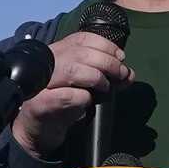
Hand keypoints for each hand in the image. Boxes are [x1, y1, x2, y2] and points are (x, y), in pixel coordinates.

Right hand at [9, 32, 131, 157]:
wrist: (39, 129)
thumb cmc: (63, 103)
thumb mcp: (85, 84)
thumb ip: (106, 76)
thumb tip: (129, 73)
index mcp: (56, 52)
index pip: (82, 38)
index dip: (105, 45)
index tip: (120, 57)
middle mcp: (47, 63)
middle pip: (81, 53)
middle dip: (107, 62)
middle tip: (121, 75)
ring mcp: (42, 83)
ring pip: (74, 70)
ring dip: (97, 78)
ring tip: (104, 88)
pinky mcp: (41, 103)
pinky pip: (68, 95)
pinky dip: (84, 98)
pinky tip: (87, 102)